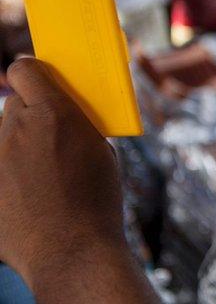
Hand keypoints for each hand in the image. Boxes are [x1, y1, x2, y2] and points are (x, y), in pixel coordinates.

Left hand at [0, 58, 126, 288]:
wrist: (71, 251)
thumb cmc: (95, 200)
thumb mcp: (100, 151)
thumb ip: (77, 125)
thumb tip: (65, 118)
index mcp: (53, 112)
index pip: (25, 69)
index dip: (34, 73)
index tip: (43, 82)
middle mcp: (16, 128)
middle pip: (14, 103)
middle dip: (32, 113)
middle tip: (53, 134)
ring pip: (6, 137)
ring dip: (21, 145)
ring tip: (45, 175)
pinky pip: (0, 167)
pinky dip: (12, 176)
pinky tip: (33, 197)